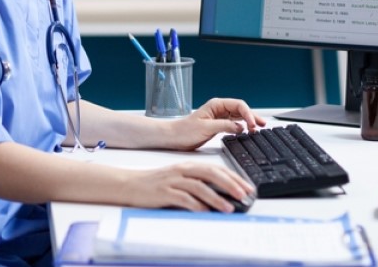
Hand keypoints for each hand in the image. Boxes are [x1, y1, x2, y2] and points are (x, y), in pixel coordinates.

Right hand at [124, 162, 253, 212]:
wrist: (130, 184)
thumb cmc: (156, 184)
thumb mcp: (179, 178)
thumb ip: (197, 183)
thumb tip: (221, 194)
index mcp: (188, 165)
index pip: (215, 168)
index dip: (233, 177)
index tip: (247, 186)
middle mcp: (182, 170)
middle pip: (211, 173)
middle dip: (230, 184)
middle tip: (243, 194)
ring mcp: (173, 181)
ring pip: (199, 186)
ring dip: (216, 198)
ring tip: (228, 208)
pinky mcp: (164, 192)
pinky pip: (183, 198)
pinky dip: (196, 205)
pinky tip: (205, 212)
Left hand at [164, 98, 266, 150]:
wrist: (173, 137)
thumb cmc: (184, 131)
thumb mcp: (205, 128)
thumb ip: (223, 126)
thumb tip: (239, 127)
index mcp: (216, 105)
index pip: (238, 105)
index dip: (248, 114)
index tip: (252, 125)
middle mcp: (219, 109)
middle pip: (241, 110)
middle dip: (252, 117)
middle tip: (261, 125)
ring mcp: (219, 117)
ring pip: (239, 117)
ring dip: (249, 122)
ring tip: (258, 128)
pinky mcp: (218, 126)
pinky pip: (234, 124)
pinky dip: (242, 127)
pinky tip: (247, 131)